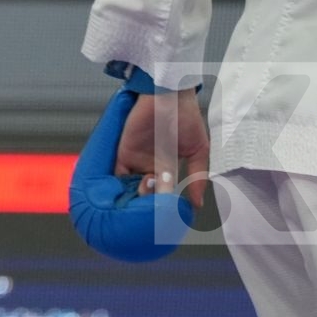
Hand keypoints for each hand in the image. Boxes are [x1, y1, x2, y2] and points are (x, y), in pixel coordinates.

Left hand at [114, 89, 209, 207]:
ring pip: (132, 188)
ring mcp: (136, 160)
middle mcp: (151, 165)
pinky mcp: (123, 153)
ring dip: (136, 200)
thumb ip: (198, 176)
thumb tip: (197, 204)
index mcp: (168, 166)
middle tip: (153, 217)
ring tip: (142, 211)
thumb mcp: (199, 150)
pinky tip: (124, 201)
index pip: (165, 192)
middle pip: (147, 193)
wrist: (167, 95)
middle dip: (149, 206)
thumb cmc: (185, 117)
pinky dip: (118, 188)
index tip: (167, 220)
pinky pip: (117, 174)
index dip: (165, 206)